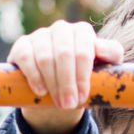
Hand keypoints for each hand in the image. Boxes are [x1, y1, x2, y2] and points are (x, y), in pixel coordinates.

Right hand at [9, 20, 123, 133]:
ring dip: (52, 84)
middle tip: (69, 105)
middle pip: (64, 54)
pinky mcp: (22, 45)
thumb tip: (100, 48)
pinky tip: (41, 91)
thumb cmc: (84, 76)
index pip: (84, 50)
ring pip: (45, 58)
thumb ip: (111, 54)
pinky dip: (33, 76)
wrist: (58, 88)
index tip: (83, 98)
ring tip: (58, 103)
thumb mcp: (105, 67)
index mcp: (82, 31)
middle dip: (67, 83)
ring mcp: (40, 35)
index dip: (82, 76)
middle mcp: (61, 29)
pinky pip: (25, 57)